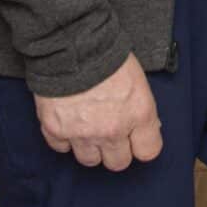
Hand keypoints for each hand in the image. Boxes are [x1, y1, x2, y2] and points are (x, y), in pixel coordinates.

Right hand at [34, 53, 163, 170]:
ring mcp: (83, 134)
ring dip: (89, 146)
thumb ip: (140, 110)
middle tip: (109, 132)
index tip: (136, 139)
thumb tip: (143, 128)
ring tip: (87, 126)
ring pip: (89, 160)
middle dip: (115, 149)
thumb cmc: (107, 55)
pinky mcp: (57, 131)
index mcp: (139, 114)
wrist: (71, 43)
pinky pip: (62, 149)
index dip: (142, 145)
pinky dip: (64, 138)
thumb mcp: (137, 81)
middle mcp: (113, 130)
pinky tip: (68, 121)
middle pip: (118, 163)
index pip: (149, 152)